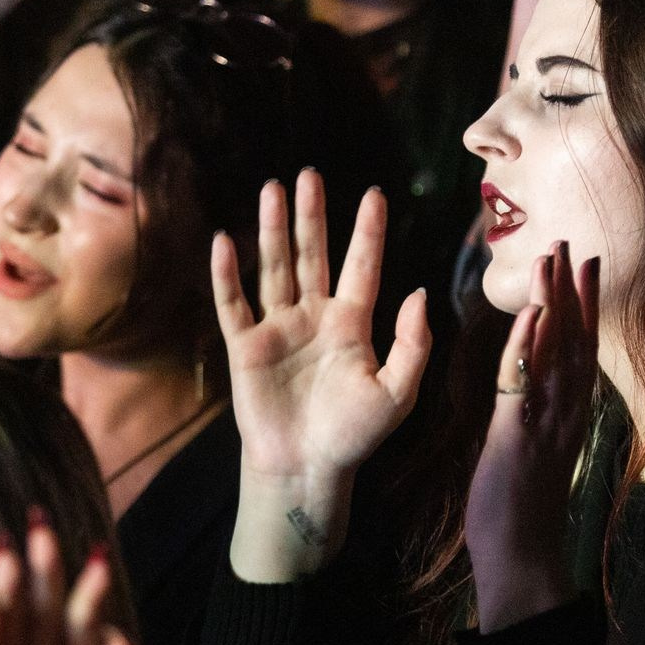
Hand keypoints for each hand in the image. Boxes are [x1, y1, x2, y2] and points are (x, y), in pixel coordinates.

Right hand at [214, 174, 429, 581]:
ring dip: (273, 230)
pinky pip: (234, 304)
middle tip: (309, 174)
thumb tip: (420, 292)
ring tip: (272, 188)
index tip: (375, 193)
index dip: (368, 232)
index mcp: (353, 325)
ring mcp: (278, 330)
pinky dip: (227, 274)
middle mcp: (314, 318)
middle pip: (313, 256)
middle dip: (312, 216)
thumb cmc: (355, 436)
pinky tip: (225, 240)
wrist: (307, 470)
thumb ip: (413, 344)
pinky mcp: (245, 348)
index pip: (362, 267)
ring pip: (275, 268)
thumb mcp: (398, 393)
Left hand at [465, 243, 598, 634]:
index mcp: (567, 416)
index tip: (584, 269)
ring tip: (551, 260)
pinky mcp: (518, 437)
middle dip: (573, 291)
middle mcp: (565, 414)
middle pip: (575, 341)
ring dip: (553, 304)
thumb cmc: (522, 511)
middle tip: (571, 245)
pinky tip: (530, 315)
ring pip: (554, 354)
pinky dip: (527, 347)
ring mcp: (545, 424)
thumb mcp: (533, 453)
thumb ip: (535, 418)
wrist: (522, 557)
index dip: (583, 307)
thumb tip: (530, 395)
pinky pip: (523, 384)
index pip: (580, 350)